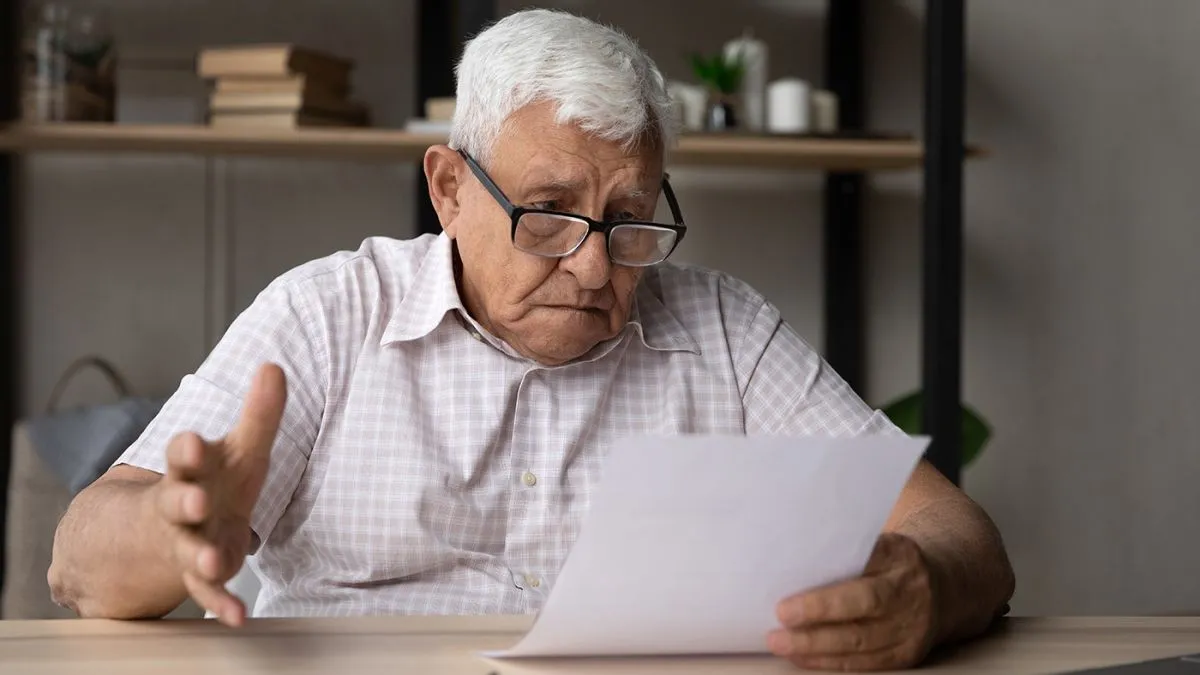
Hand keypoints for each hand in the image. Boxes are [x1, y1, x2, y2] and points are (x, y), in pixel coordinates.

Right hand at [149, 363, 286, 626]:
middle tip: (195, 500)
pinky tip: (237, 616)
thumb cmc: (214, 480)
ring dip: (202, 555)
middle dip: (185, 499)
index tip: (191, 442)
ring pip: (189, 549)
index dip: (187, 450)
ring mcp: (187, 542)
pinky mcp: (200, 574)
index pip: (184, 454)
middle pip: (177, 501)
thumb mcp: (238, 448)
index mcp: (193, 469)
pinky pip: (208, 593)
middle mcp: (183, 505)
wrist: (165, 530)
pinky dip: (222, 604)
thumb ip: (259, 413)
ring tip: (213, 563)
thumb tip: (274, 366)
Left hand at [768, 533, 938, 670]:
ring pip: (860, 642)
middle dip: (818, 618)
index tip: (787, 602)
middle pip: (863, 607)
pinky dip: (829, 662)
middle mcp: (910, 592)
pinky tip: (803, 657)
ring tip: (781, 643)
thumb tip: (790, 560)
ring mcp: (912, 627)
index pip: (862, 567)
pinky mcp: (907, 654)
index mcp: (899, 556)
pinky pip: (865, 663)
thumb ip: (843, 550)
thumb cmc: (889, 563)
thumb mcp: (876, 544)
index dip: (825, 594)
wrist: (940, 588)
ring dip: (816, 647)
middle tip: (779, 622)